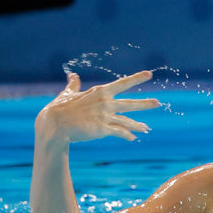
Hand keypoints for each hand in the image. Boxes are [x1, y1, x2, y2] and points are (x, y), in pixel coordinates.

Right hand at [35, 71, 160, 147]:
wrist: (54, 125)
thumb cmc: (59, 109)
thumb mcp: (67, 93)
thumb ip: (73, 85)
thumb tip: (72, 75)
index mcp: (100, 92)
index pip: (122, 83)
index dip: (137, 78)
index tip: (150, 74)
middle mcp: (106, 103)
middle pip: (130, 104)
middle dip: (145, 104)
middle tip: (158, 103)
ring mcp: (105, 116)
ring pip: (127, 121)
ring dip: (137, 126)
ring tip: (147, 129)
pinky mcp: (103, 129)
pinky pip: (119, 132)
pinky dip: (127, 135)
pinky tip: (133, 138)